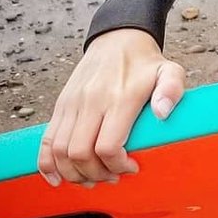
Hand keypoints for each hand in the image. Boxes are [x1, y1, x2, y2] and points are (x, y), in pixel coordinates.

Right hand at [37, 28, 184, 186]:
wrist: (118, 39)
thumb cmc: (145, 63)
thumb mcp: (169, 71)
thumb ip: (172, 89)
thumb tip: (163, 113)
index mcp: (119, 98)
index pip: (107, 146)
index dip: (117, 166)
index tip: (131, 167)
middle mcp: (92, 101)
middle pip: (81, 154)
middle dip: (96, 174)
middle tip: (113, 177)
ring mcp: (72, 104)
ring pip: (60, 152)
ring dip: (73, 174)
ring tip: (92, 179)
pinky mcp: (61, 106)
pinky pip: (46, 141)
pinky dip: (46, 164)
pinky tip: (57, 178)